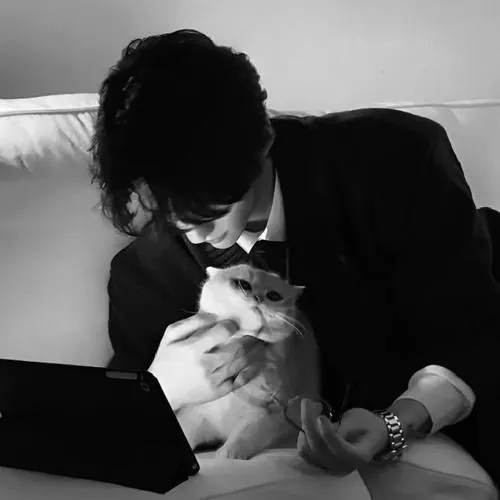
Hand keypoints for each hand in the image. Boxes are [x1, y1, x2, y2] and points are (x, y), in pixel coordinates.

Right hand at [148, 313, 265, 410]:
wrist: (161, 391)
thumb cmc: (166, 359)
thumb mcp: (171, 335)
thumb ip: (192, 322)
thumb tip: (214, 315)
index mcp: (195, 348)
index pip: (223, 332)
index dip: (232, 324)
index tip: (234, 322)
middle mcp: (208, 364)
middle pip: (237, 347)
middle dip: (249, 337)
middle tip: (255, 330)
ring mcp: (216, 380)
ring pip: (242, 362)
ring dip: (255, 351)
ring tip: (259, 342)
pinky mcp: (220, 391)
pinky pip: (242, 379)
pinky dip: (252, 369)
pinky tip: (258, 360)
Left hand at [297, 399, 388, 474]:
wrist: (371, 435)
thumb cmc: (367, 424)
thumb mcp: (359, 420)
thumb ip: (343, 427)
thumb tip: (322, 427)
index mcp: (358, 456)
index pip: (340, 449)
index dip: (328, 434)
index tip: (321, 417)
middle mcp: (343, 466)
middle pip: (319, 448)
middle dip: (309, 422)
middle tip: (308, 402)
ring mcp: (331, 466)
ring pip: (308, 450)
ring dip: (304, 427)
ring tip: (310, 409)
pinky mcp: (322, 462)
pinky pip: (305, 452)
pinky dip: (302, 436)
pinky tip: (307, 421)